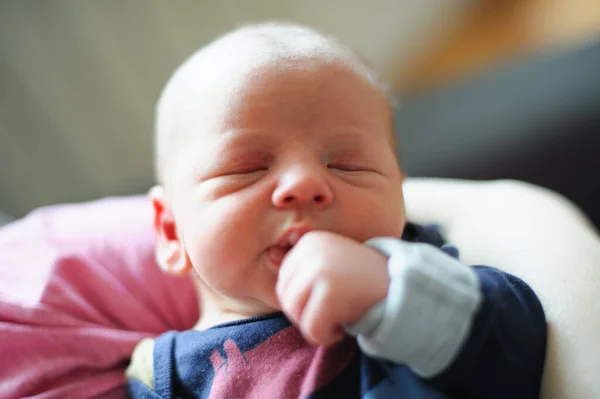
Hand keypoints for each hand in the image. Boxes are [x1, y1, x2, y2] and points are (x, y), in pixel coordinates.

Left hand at [275, 231, 388, 345]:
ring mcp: (320, 270)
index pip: (284, 282)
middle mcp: (312, 251)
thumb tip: (268, 258)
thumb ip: (303, 267)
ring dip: (315, 326)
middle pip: (286, 298)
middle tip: (333, 312)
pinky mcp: (330, 292)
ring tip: (338, 317)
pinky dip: (326, 336)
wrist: (403, 287)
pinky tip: (342, 327)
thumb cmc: (363, 281)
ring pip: (295, 314)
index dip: (303, 299)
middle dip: (306, 314)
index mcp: (310, 242)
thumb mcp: (331, 262)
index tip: (328, 298)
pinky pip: (312, 329)